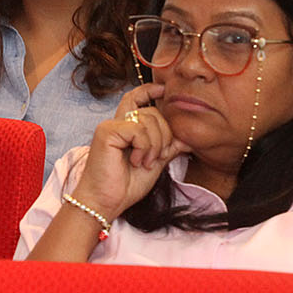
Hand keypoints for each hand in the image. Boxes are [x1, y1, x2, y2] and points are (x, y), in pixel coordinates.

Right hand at [71, 84, 188, 218]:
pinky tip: (136, 161)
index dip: (149, 89)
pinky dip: (144, 147)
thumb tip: (186, 139)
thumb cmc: (125, 186)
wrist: (106, 202)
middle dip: (165, 135)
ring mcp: (111, 126)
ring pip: (149, 120)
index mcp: (126, 129)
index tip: (164, 89)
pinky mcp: (107, 132)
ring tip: (144, 163)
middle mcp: (117, 123)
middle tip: (157, 157)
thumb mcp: (154, 164)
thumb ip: (167, 148)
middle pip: (153, 112)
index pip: (136, 98)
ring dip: (155, 145)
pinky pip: (139, 130)